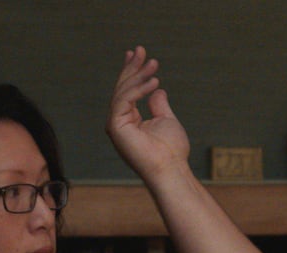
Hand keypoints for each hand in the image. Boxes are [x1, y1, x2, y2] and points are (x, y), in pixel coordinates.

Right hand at [107, 46, 190, 180]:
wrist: (170, 169)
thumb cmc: (171, 151)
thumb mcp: (166, 120)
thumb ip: (159, 104)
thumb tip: (157, 89)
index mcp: (128, 120)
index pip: (127, 91)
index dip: (131, 71)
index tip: (138, 53)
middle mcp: (118, 121)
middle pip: (122, 88)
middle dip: (132, 67)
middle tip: (141, 49)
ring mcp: (115, 124)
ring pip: (123, 92)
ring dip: (138, 75)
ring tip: (154, 64)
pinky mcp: (116, 127)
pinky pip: (124, 100)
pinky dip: (138, 89)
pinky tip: (154, 81)